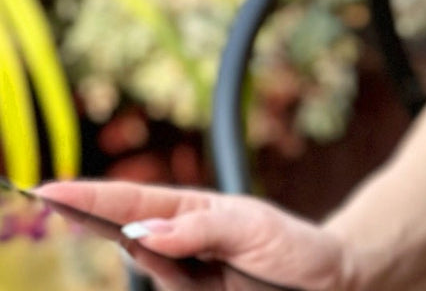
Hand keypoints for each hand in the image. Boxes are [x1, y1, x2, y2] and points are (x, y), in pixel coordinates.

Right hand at [38, 180, 353, 290]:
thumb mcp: (252, 228)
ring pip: (146, 267)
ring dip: (136, 256)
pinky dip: (160, 275)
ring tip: (130, 233)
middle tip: (52, 202)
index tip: (50, 189)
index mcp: (194, 211)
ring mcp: (187, 274)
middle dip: (90, 219)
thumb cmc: (293, 247)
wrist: (329, 282)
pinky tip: (162, 260)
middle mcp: (183, 242)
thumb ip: (200, 229)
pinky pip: (169, 288)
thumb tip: (144, 232)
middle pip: (127, 233)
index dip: (91, 197)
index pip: (135, 203)